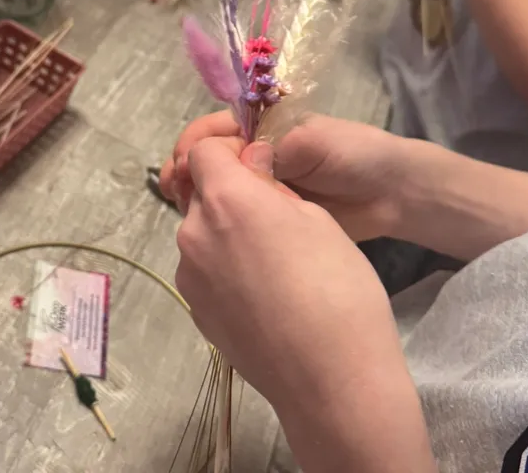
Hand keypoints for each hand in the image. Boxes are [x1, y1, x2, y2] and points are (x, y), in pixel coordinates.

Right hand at [161, 111, 407, 240]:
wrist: (393, 193)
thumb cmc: (356, 154)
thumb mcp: (313, 140)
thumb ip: (274, 148)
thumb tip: (238, 158)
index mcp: (263, 128)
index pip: (214, 130)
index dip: (195, 144)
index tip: (186, 163)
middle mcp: (254, 156)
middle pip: (206, 160)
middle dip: (186, 169)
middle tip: (174, 188)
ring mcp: (259, 188)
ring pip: (214, 190)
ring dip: (193, 195)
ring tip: (181, 205)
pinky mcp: (266, 217)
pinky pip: (233, 217)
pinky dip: (215, 219)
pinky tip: (205, 229)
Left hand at [174, 138, 390, 404]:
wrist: (330, 378)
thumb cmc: (338, 289)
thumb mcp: (317, 219)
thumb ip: (271, 188)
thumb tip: (250, 169)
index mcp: (225, 201)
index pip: (202, 151)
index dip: (229, 150)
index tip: (258, 165)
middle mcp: (193, 235)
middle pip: (199, 195)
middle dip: (229, 194)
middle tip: (275, 217)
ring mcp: (189, 277)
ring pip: (201, 236)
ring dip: (226, 234)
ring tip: (273, 263)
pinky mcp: (195, 312)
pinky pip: (205, 272)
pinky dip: (225, 270)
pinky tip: (264, 294)